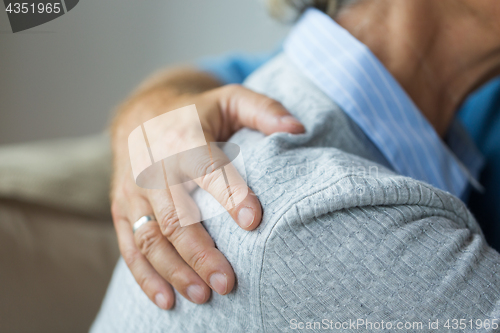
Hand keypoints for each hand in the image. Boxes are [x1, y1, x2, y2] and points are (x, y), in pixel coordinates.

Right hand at [111, 82, 304, 309]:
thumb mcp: (229, 98)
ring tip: (204, 295)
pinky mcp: (122, 209)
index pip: (207, 167)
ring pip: (151, 237)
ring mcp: (133, 192)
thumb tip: (299, 128)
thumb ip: (263, 109)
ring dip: (175, 270)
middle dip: (201, 252)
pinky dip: (145, 277)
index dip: (229, 193)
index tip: (253, 220)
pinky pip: (130, 247)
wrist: (140, 114)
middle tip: (228, 282)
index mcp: (183, 138)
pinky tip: (168, 300)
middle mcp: (153, 167)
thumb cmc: (195, 112)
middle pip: (176, 215)